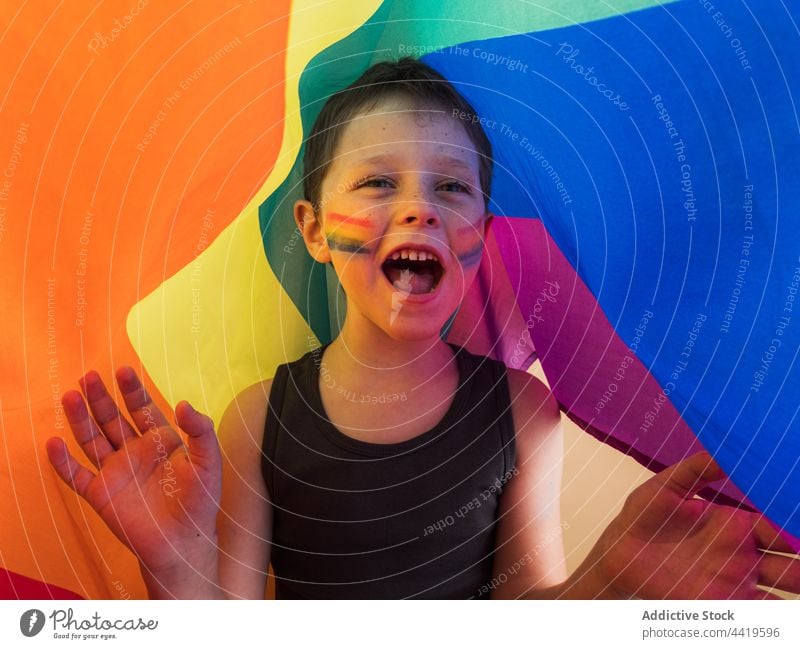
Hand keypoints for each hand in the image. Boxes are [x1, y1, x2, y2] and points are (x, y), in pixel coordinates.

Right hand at [46, 367, 221, 582]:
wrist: (184, 541)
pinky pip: (77, 476)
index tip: (123, 371)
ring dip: (80, 420)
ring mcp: (116, 472)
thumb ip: (201, 432)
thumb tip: (184, 404)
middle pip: (112, 419)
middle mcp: (134, 452)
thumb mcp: (208, 462)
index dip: (132, 390)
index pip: (142, 409)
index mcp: (160, 440)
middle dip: (101, 398)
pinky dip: (63, 461)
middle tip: (89, 376)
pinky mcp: (101, 494)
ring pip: (92, 440)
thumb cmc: (200, 501)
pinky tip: (54, 442)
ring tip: (70, 397)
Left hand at [590, 452, 799, 598]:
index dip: (794, 524)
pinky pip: (758, 612)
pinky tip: (786, 609)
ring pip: (783, 588)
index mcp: (736, 525)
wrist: (618, 554)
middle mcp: (743, 554)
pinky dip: (777, 613)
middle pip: (791, 562)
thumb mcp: (668, 485)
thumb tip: (728, 449)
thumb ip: (699, 468)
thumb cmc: (642, 517)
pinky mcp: (721, 603)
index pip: (779, 527)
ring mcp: (735, 581)